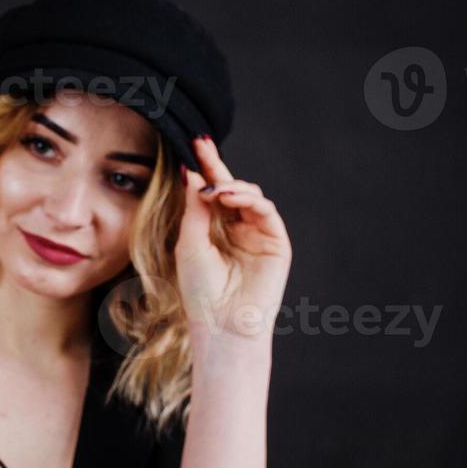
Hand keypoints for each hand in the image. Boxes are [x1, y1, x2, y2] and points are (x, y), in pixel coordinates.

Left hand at [174, 136, 291, 351]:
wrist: (221, 324)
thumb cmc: (200, 291)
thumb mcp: (190, 243)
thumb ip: (195, 208)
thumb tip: (192, 173)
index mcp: (215, 228)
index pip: (211, 191)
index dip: (205, 167)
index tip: (194, 143)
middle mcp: (238, 228)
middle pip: (231, 187)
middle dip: (217, 166)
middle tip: (201, 145)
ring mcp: (258, 234)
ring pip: (250, 195)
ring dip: (231, 186)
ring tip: (214, 189)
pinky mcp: (276, 242)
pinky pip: (266, 211)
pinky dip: (248, 200)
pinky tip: (229, 197)